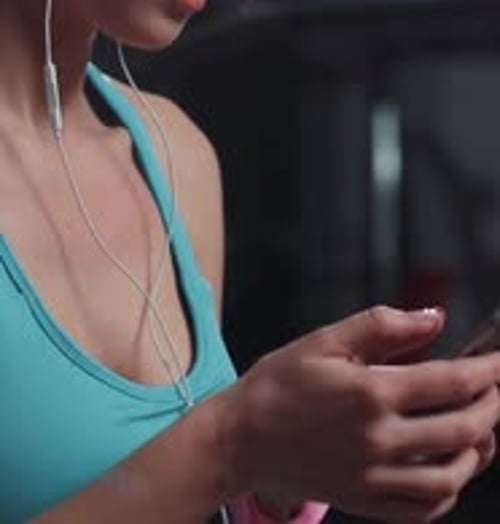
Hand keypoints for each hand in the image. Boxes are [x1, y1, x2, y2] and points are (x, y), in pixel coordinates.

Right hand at [225, 306, 499, 522]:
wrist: (240, 438)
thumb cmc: (279, 383)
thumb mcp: (326, 340)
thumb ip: (384, 326)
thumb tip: (435, 319)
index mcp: (370, 393)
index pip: (450, 383)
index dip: (486, 370)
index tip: (499, 360)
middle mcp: (378, 440)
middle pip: (460, 430)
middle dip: (491, 407)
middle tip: (495, 390)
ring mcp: (373, 477)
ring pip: (449, 477)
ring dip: (477, 452)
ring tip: (482, 430)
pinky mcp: (364, 502)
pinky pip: (422, 509)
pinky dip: (447, 491)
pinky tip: (450, 470)